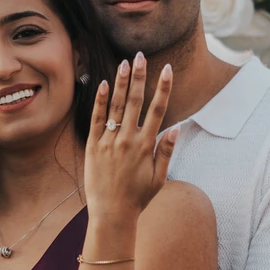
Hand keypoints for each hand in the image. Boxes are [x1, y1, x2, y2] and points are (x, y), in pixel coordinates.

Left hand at [87, 53, 177, 226]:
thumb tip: (176, 128)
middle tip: (140, 55)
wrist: (111, 214)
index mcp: (146, 146)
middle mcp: (127, 139)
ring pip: (115, 106)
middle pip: (135, 101)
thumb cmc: (138, 198)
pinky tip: (101, 84)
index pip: (158, 110)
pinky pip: (95, 119)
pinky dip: (98, 101)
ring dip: (120, 83)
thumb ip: (166, 151)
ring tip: (124, 63)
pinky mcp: (92, 146)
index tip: (168, 69)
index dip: (163, 88)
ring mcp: (108, 142)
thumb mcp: (159, 178)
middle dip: (139, 76)